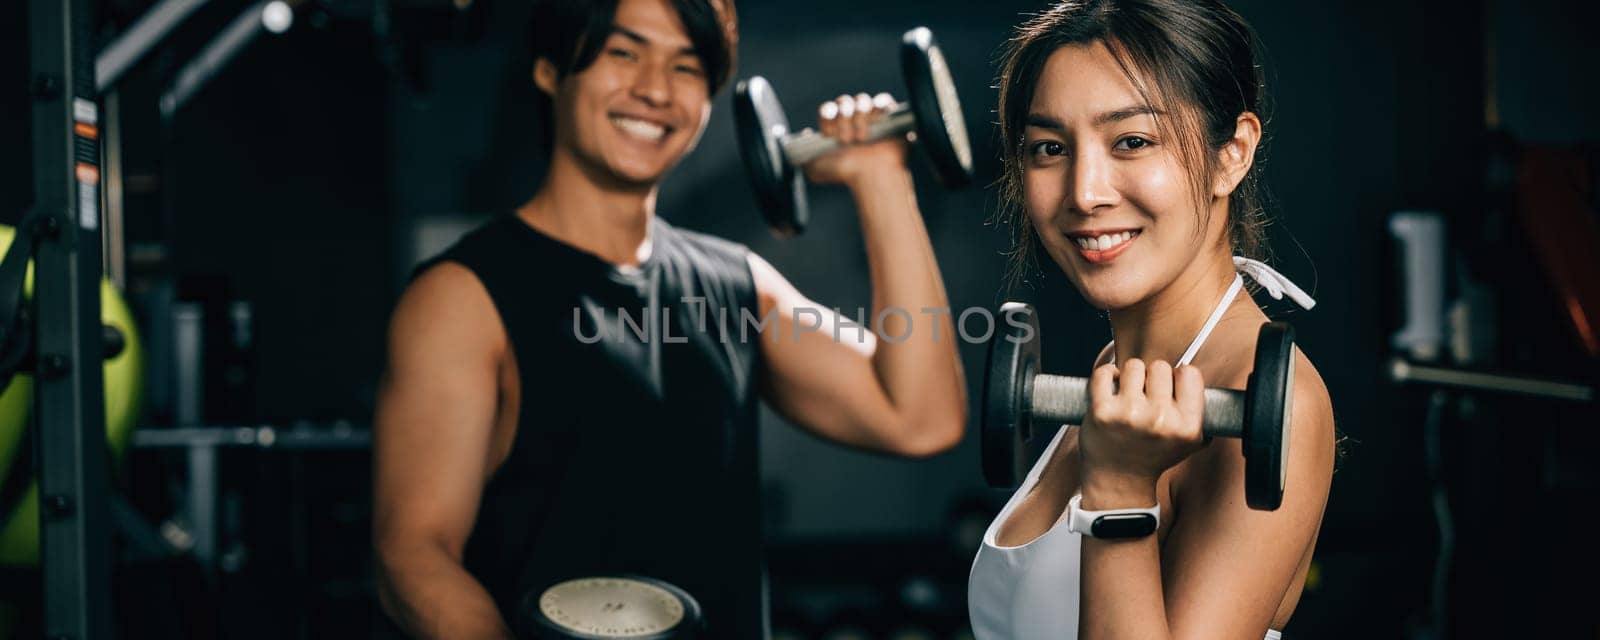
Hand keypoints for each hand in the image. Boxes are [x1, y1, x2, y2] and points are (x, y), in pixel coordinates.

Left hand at [802, 92, 908, 187]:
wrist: (871, 178)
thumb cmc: (846, 174)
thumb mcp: (817, 169)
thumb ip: (802, 155)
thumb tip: (805, 134)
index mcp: (835, 124)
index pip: (827, 109)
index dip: (826, 117)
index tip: (828, 134)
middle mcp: (852, 117)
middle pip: (843, 101)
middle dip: (842, 119)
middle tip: (845, 139)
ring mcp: (871, 115)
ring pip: (862, 99)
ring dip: (859, 116)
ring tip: (862, 137)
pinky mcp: (889, 115)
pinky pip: (882, 100)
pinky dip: (877, 109)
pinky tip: (875, 125)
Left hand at [1078, 359, 1207, 505]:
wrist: (1119, 480)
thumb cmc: (1153, 455)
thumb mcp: (1190, 442)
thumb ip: (1201, 414)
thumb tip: (1206, 386)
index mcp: (1186, 426)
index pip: (1189, 373)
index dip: (1178, 377)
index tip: (1170, 387)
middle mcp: (1160, 419)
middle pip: (1160, 367)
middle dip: (1153, 378)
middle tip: (1147, 395)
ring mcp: (1129, 414)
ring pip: (1133, 367)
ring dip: (1130, 377)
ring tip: (1129, 395)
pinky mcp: (1101, 412)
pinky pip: (1104, 373)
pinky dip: (1106, 376)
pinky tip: (1111, 390)